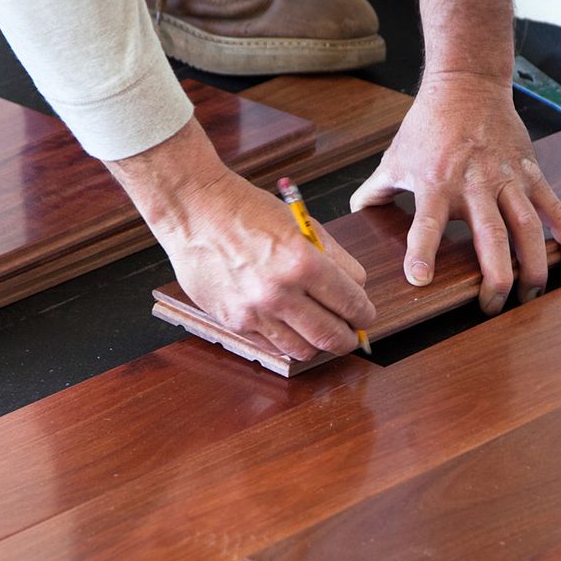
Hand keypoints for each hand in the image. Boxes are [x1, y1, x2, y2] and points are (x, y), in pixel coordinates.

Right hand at [112, 118, 374, 361]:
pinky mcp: (234, 321)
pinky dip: (287, 340)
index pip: (352, 304)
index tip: (365, 316)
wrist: (196, 211)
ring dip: (318, 344)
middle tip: (351, 333)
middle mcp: (279, 292)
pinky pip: (273, 345)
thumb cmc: (248, 211)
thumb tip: (357, 290)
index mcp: (302, 262)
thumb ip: (334, 259)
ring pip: (304, 350)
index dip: (364, 314)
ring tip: (320, 330)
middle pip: (332, 336)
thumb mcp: (302, 225)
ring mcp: (254, 311)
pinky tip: (289, 325)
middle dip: (349, 338)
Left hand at [351, 68, 560, 313]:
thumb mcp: (393, 157)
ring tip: (532, 295)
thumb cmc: (428, 125)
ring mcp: (508, 179)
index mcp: (436, 183)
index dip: (422, 251)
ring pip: (529, 228)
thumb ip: (374, 191)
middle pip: (490, 236)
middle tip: (491, 307)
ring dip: (534, 266)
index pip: (427, 222)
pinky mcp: (532, 174)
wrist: (467, 84)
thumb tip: (353, 216)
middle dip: (494, 276)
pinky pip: (556, 210)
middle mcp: (475, 184)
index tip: (421, 279)